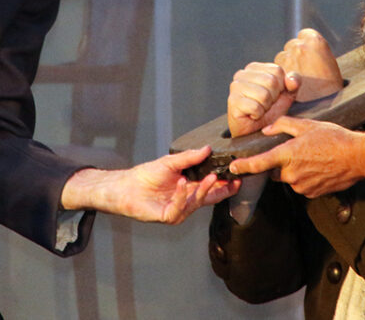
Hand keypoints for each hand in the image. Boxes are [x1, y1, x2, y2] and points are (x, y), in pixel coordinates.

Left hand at [60, 146, 239, 223]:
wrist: (126, 186)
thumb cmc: (147, 175)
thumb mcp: (171, 162)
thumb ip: (189, 157)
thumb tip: (207, 148)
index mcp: (191, 187)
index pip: (213, 187)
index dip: (226, 184)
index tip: (238, 176)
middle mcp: (187, 200)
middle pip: (210, 197)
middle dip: (223, 190)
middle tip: (233, 179)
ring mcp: (179, 210)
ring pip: (197, 202)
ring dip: (204, 189)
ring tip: (210, 177)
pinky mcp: (168, 216)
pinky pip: (180, 208)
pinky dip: (182, 196)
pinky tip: (183, 183)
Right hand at [227, 62, 299, 137]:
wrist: (254, 131)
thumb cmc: (270, 111)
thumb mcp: (287, 94)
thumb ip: (294, 81)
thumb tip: (291, 81)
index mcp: (254, 68)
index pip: (277, 70)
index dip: (281, 87)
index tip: (273, 96)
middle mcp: (242, 74)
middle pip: (271, 81)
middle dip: (273, 98)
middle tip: (265, 105)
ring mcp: (235, 87)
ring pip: (264, 94)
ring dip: (265, 107)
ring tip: (259, 110)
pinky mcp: (232, 101)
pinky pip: (255, 107)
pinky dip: (258, 115)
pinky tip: (252, 115)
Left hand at [227, 116, 364, 197]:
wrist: (357, 157)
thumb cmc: (334, 138)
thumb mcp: (307, 125)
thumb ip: (283, 125)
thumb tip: (268, 129)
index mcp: (287, 155)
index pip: (259, 163)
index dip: (243, 166)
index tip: (233, 167)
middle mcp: (291, 174)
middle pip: (276, 171)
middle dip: (282, 163)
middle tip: (299, 151)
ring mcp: (302, 186)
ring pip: (290, 178)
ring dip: (296, 170)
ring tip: (314, 158)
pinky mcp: (312, 193)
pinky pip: (302, 185)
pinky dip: (307, 178)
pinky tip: (320, 167)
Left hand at [274, 28, 342, 101]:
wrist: (325, 104)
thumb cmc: (331, 85)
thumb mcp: (330, 62)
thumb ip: (316, 51)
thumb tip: (307, 50)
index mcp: (315, 40)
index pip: (304, 34)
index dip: (306, 45)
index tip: (308, 54)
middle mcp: (300, 46)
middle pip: (292, 45)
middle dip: (295, 55)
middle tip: (304, 69)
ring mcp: (288, 57)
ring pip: (282, 56)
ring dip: (287, 64)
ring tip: (299, 78)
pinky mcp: (280, 70)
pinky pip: (278, 69)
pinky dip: (282, 75)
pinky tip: (291, 84)